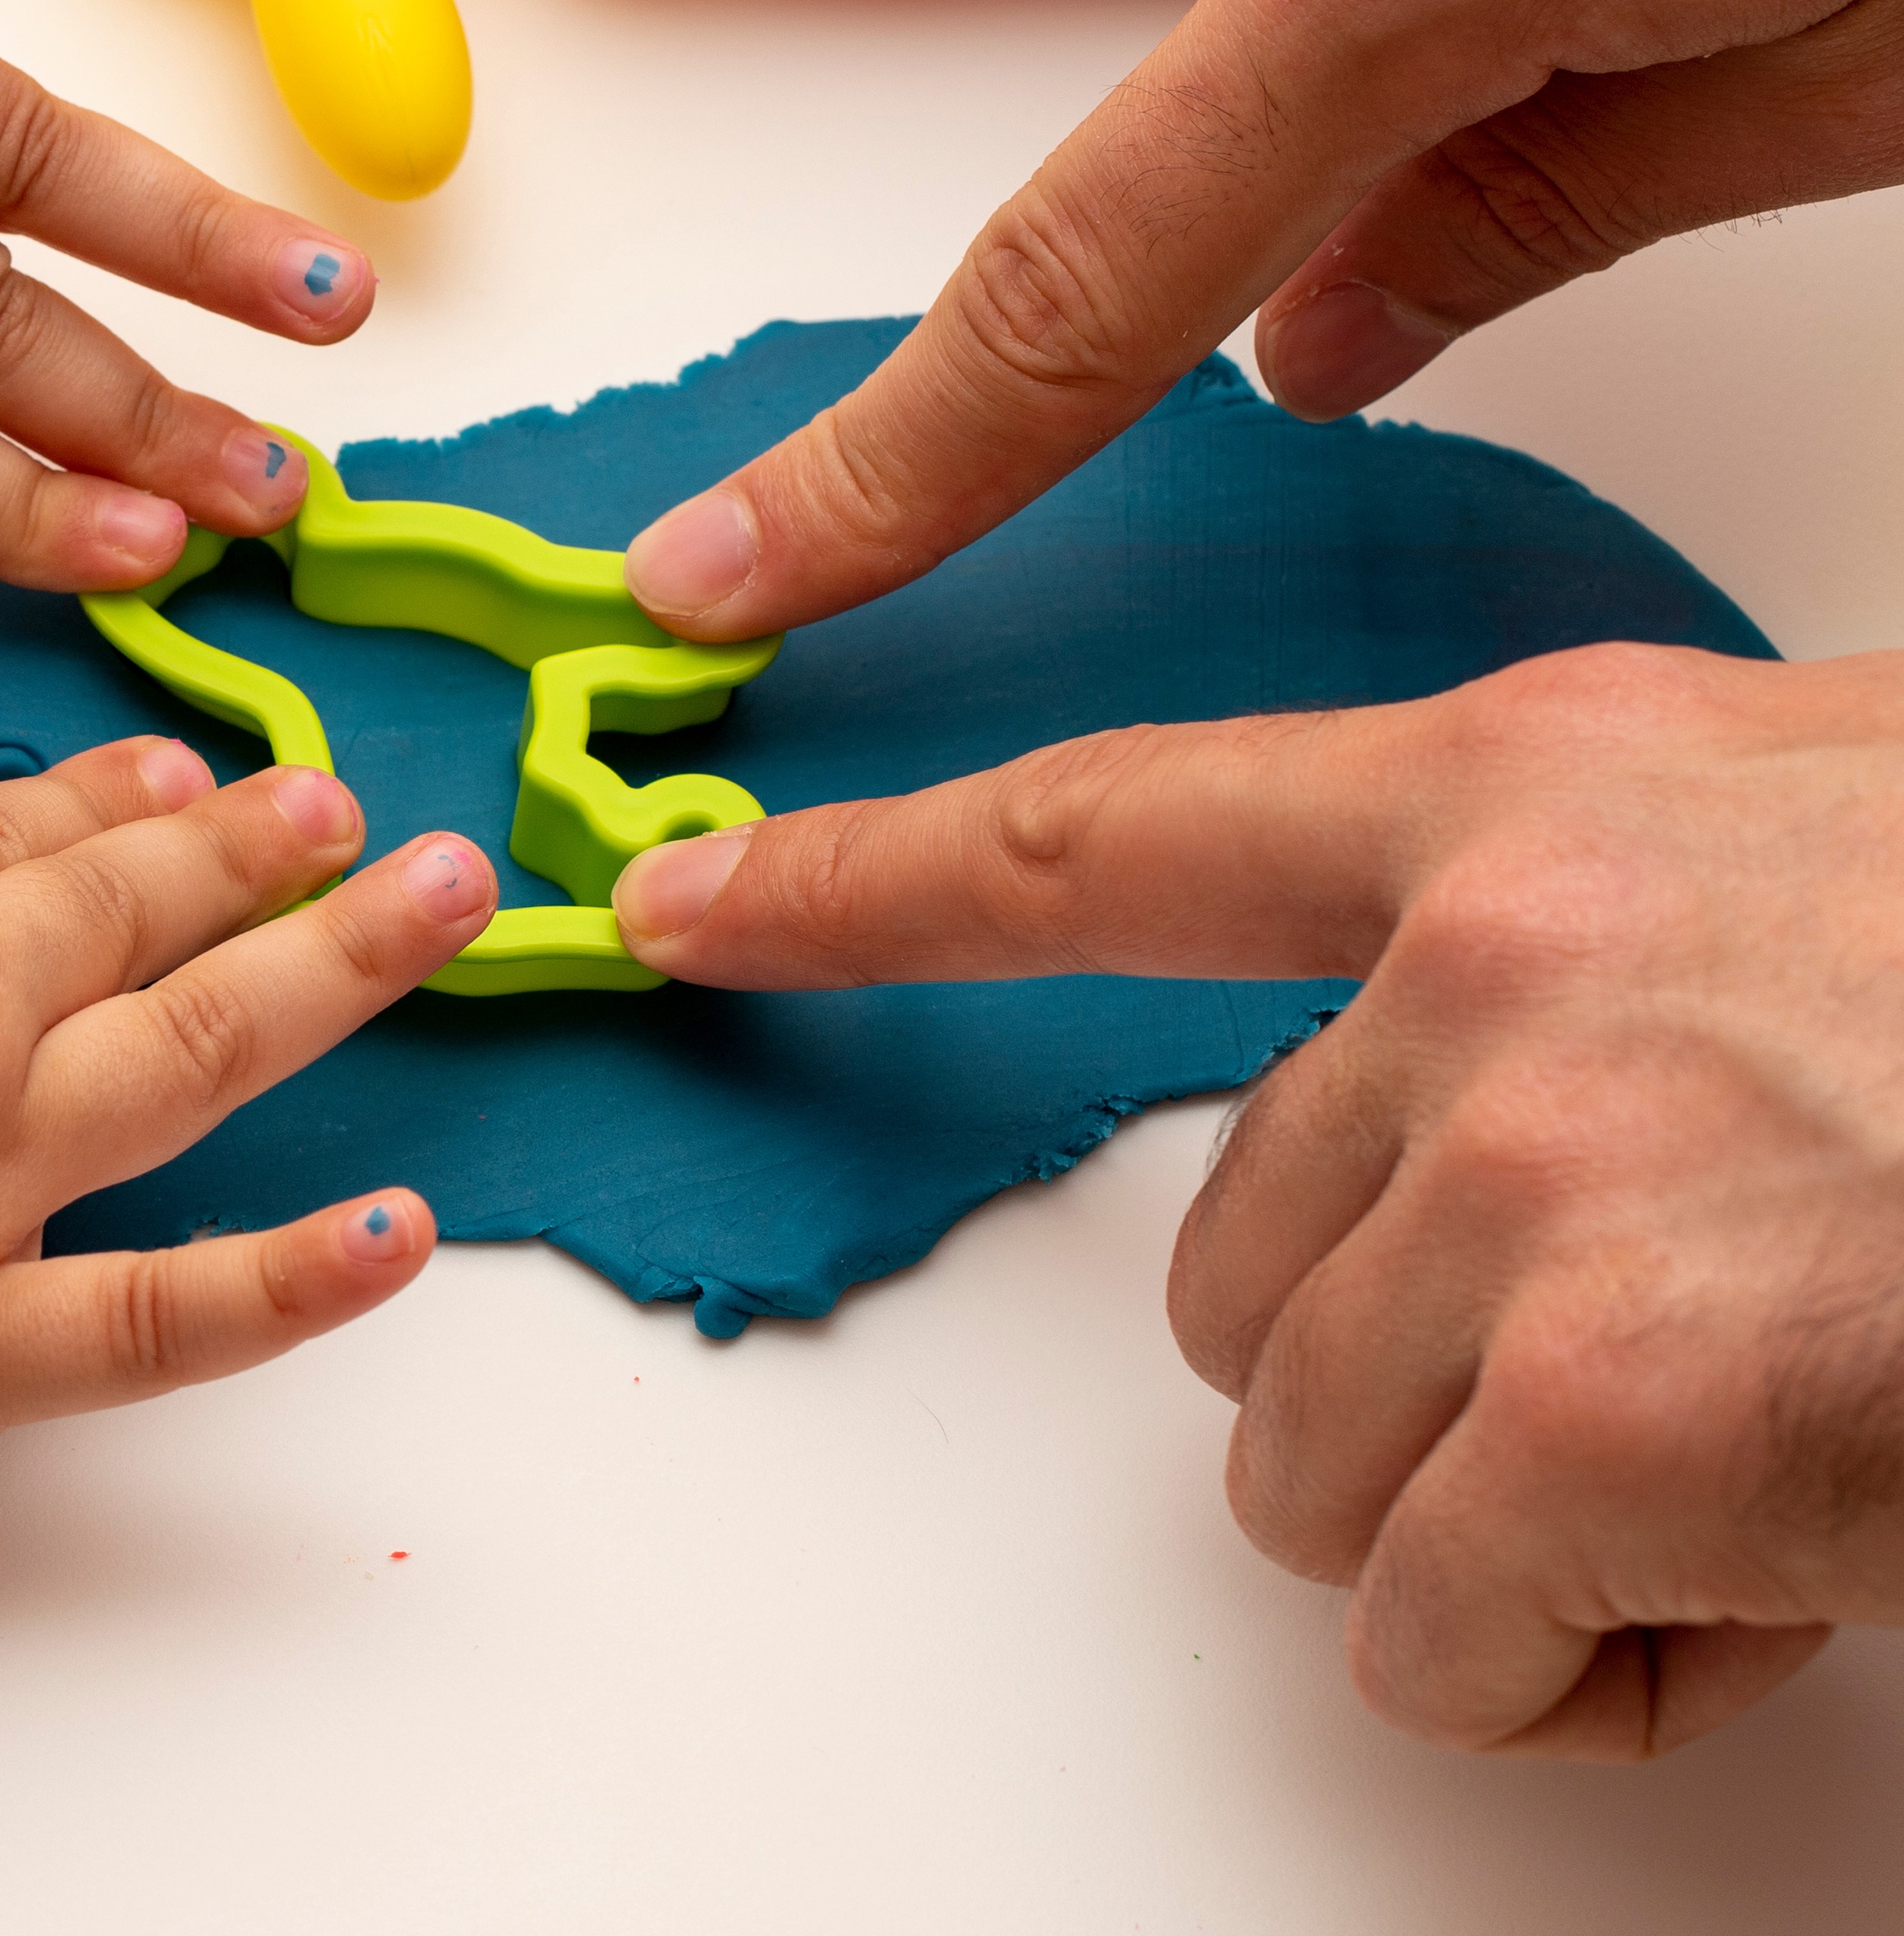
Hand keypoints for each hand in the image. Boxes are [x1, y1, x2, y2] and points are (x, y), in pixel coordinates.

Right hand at [0, 477, 493, 1517]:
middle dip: (253, 853)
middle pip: (131, 913)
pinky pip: (160, 1320)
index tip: (191, 779)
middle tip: (346, 814)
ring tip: (443, 906)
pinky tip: (399, 1234)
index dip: (115, 797)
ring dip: (336, 971)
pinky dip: (291, 1284)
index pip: (17, 826)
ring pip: (197, 1055)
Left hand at [613, 641, 1903, 1757]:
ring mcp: (1534, 1180)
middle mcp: (1487, 964)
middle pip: (1230, 1263)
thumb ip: (1547, 948)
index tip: (684, 899)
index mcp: (1514, 800)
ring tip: (1727, 1442)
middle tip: (1642, 1360)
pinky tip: (1755, 1563)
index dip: (858, 875)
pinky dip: (1567, 1653)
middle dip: (1389, 1362)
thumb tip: (1412, 1113)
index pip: (1095, 837)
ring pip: (1313, 1457)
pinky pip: (1440, 1625)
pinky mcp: (1606, 1410)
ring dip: (1489, 1509)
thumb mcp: (1770, 862)